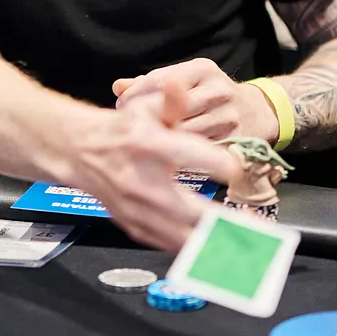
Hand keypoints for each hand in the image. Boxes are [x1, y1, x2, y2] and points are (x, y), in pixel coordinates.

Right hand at [69, 78, 242, 250]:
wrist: (81, 152)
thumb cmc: (120, 130)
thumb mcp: (144, 107)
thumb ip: (171, 100)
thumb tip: (183, 83)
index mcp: (149, 147)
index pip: (191, 155)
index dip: (220, 163)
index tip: (235, 168)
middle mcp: (144, 183)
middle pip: (192, 211)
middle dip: (227, 222)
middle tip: (256, 227)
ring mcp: (139, 209)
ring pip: (183, 237)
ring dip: (216, 243)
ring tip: (244, 245)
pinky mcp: (135, 226)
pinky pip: (169, 245)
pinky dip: (195, 252)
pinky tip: (217, 252)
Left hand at [112, 60, 276, 142]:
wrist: (258, 112)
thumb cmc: (211, 95)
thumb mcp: (188, 81)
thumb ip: (152, 84)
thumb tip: (118, 86)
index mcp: (202, 69)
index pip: (160, 80)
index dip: (136, 95)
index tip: (121, 106)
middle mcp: (217, 89)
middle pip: (170, 107)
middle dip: (146, 119)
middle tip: (129, 128)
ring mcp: (228, 115)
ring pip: (183, 133)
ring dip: (161, 140)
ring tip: (145, 141)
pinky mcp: (235, 139)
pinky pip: (198, 151)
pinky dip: (180, 155)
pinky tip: (167, 155)